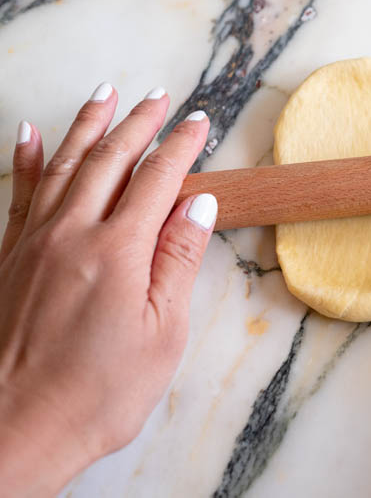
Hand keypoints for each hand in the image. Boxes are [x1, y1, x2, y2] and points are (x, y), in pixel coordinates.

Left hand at [0, 84, 216, 495]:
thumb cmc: (99, 392)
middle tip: (159, 96)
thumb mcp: (162, 332)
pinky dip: (25, 158)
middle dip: (138, 123)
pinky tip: (27, 134)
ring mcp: (32, 242)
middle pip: (109, 160)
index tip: (197, 121)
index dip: (180, 146)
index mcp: (117, 251)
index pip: (157, 180)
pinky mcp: (7, 258)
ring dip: (86, 125)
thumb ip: (178, 260)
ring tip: (104, 93)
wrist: (15, 431)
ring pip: (62, 165)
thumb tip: (198, 204)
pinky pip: (18, 194)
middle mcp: (70, 234)